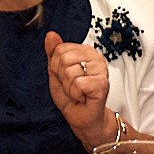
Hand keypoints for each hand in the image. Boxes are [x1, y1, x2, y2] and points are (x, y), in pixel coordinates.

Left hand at [44, 33, 115, 147]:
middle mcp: (96, 57)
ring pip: (70, 71)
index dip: (56, 67)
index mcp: (85, 51)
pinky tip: (83, 97)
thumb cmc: (72, 97)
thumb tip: (51, 35)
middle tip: (72, 86)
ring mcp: (101, 70)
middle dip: (62, 77)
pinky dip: (75, 94)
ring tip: (77, 93)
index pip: (60, 49)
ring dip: (69, 87)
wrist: (82, 118)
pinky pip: (78, 84)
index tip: (66, 78)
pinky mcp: (103, 83)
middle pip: (64, 58)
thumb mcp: (56, 72)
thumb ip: (53, 53)